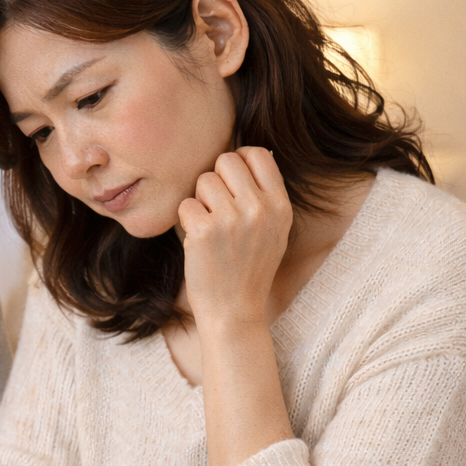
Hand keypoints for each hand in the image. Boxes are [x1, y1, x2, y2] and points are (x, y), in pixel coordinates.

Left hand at [176, 147, 292, 329]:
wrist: (234, 311)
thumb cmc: (249, 269)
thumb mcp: (274, 231)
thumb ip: (265, 195)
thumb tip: (247, 155)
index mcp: (280, 206)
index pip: (256, 155)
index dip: (238, 160)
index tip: (230, 180)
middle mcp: (259, 208)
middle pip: (225, 161)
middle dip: (216, 179)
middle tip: (216, 207)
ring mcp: (231, 219)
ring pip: (203, 181)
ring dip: (201, 201)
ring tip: (211, 228)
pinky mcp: (204, 231)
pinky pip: (186, 205)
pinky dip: (187, 221)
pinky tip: (199, 241)